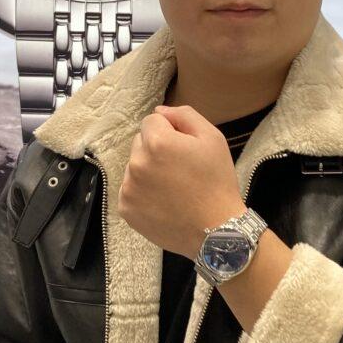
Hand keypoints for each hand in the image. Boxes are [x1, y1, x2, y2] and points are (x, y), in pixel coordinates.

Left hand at [117, 104, 244, 260]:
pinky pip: (130, 189)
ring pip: (134, 166)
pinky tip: (163, 201)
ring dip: (148, 170)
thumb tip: (159, 111)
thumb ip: (184, 115)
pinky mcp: (126, 209)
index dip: (171, 131)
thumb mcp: (212, 138)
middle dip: (157, 149)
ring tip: (173, 188)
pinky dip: (143, 192)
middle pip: (141, 143)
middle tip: (180, 169)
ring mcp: (128, 188)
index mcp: (157, 142)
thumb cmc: (217, 182)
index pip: (152, 121)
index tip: (185, 149)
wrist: (216, 231)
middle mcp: (136, 163)